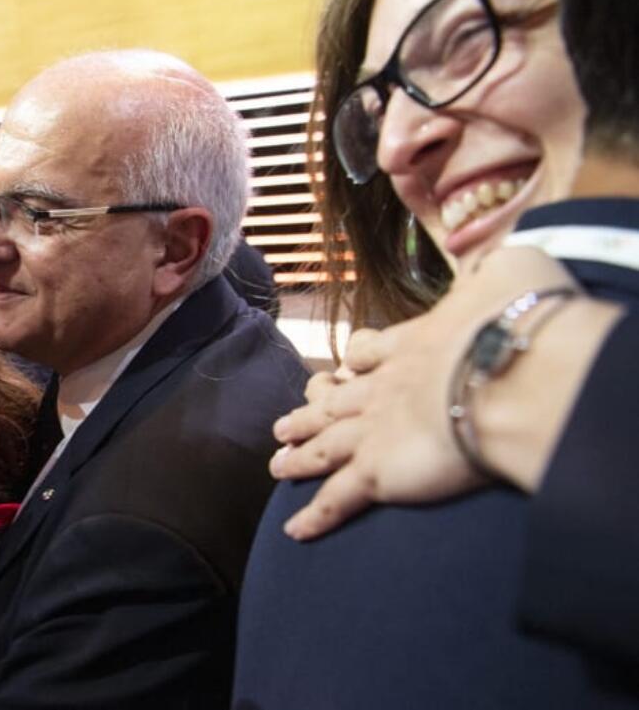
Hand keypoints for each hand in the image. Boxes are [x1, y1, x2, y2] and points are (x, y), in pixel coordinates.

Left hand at [271, 247, 579, 540]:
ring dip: (298, 457)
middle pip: (333, 402)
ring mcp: (375, 431)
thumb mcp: (513, 275)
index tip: (340, 369)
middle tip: (283, 425)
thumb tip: (503, 266)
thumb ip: (499, 274)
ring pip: (323, 447)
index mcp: (412, 344)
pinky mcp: (379, 472)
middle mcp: (383, 387)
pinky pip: (338, 499)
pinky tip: (295, 531)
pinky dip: (315, 516)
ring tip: (277, 465)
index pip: (367, 353)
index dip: (353, 363)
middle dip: (308, 413)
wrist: (513, 373)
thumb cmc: (520, 322)